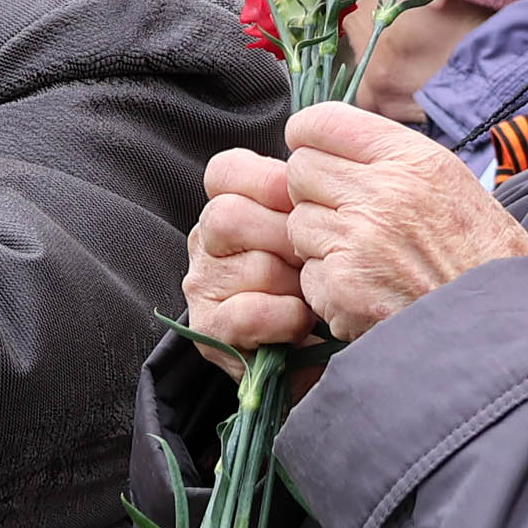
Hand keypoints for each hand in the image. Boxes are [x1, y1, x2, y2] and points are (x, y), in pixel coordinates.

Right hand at [185, 152, 313, 351]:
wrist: (316, 355)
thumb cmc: (319, 285)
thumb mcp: (315, 232)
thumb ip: (308, 200)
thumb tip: (324, 172)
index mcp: (228, 207)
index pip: (226, 172)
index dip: (267, 181)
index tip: (301, 201)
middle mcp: (206, 243)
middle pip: (230, 215)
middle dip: (286, 237)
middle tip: (313, 259)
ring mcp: (202, 286)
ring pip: (250, 265)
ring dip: (293, 283)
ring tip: (312, 296)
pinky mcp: (209, 331)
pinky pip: (247, 312)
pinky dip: (284, 317)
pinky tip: (301, 322)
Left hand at [275, 103, 527, 343]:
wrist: (504, 330)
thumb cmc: (485, 260)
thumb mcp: (453, 186)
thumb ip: (393, 162)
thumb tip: (334, 148)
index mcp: (414, 161)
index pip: (322, 121)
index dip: (310, 138)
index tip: (315, 151)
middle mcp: (383, 193)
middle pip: (300, 169)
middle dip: (315, 193)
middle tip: (347, 216)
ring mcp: (359, 242)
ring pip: (298, 223)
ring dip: (320, 243)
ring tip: (366, 260)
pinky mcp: (343, 287)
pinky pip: (307, 275)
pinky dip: (329, 288)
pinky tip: (367, 293)